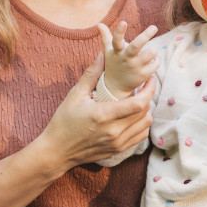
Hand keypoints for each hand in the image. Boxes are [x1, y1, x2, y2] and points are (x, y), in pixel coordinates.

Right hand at [35, 49, 156, 169]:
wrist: (57, 151)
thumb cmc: (63, 121)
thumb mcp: (75, 95)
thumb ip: (92, 74)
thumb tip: (103, 54)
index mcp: (104, 115)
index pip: (138, 103)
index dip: (149, 89)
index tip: (149, 79)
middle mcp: (114, 131)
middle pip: (145, 112)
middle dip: (148, 96)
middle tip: (144, 86)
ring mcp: (118, 143)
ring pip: (145, 124)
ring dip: (146, 110)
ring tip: (139, 100)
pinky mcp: (119, 150)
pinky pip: (141, 136)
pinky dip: (142, 124)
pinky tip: (134, 116)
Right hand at [97, 21, 158, 96]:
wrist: (116, 86)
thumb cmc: (114, 64)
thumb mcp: (109, 51)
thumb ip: (106, 37)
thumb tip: (99, 24)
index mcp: (117, 51)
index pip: (116, 40)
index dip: (119, 32)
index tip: (123, 22)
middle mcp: (126, 58)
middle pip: (136, 46)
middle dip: (145, 35)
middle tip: (154, 27)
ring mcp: (135, 67)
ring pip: (149, 55)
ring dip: (154, 50)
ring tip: (154, 49)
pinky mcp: (143, 74)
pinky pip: (155, 64)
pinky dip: (157, 60)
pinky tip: (155, 59)